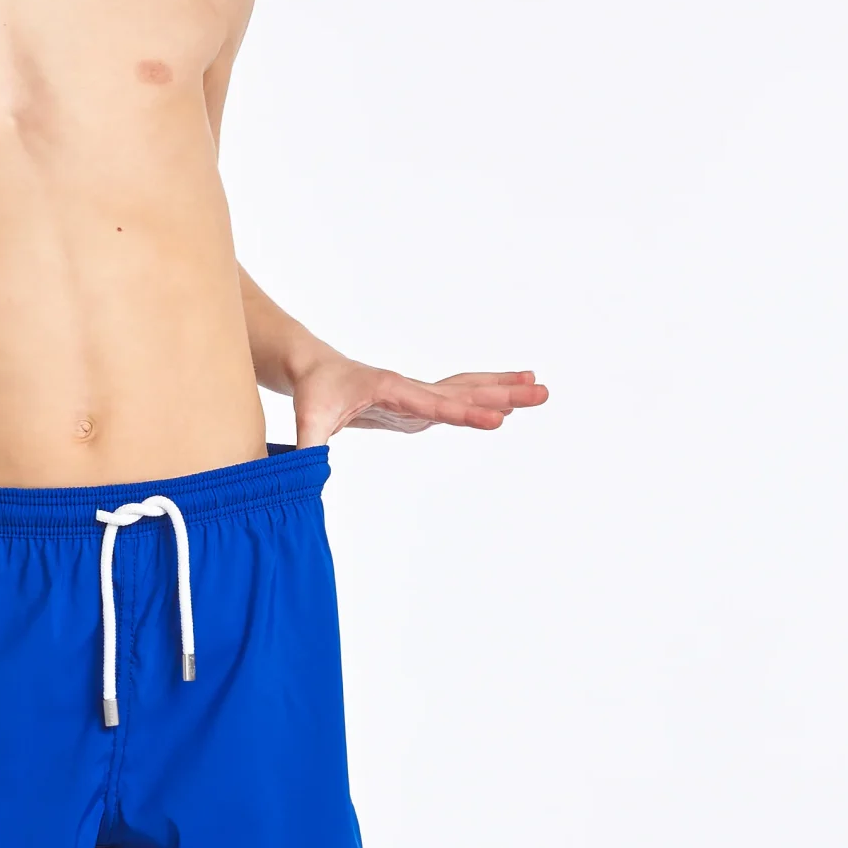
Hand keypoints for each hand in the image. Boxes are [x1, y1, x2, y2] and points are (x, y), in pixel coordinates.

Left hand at [292, 357, 548, 445]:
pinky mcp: (420, 403)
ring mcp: (419, 395)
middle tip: (543, 392)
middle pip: (464, 390)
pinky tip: (510, 399)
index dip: (465, 412)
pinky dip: (487, 395)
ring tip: (542, 388)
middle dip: (503, 392)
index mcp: (390, 390)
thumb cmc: (312, 392)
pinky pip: (460, 397)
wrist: (314, 368)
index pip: (434, 405)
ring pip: (468, 389)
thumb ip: (308, 448)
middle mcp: (411, 388)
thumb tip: (304, 478)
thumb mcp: (307, 420)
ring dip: (504, 389)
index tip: (497, 418)